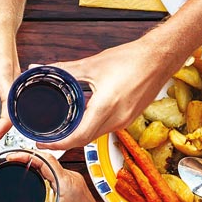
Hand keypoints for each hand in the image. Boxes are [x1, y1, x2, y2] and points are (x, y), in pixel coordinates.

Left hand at [0, 17, 20, 145]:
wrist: (1, 19)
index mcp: (5, 73)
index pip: (10, 108)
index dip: (1, 129)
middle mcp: (14, 80)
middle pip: (14, 114)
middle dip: (0, 132)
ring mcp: (15, 81)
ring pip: (13, 110)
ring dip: (2, 125)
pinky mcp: (11, 81)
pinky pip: (9, 102)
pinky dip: (2, 114)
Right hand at [21, 152, 112, 201]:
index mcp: (66, 184)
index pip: (44, 159)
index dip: (26, 155)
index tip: (12, 156)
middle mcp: (71, 178)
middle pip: (46, 159)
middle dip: (27, 157)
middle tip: (11, 161)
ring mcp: (73, 181)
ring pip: (51, 165)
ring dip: (35, 163)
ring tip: (18, 166)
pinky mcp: (74, 185)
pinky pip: (55, 172)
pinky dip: (42, 171)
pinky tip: (33, 177)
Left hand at [39, 38, 180, 150]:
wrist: (160, 57)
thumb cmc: (132, 59)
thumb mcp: (92, 65)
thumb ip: (64, 70)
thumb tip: (41, 69)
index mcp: (106, 107)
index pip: (78, 137)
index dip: (58, 144)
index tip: (43, 142)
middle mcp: (117, 118)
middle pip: (85, 139)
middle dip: (64, 140)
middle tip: (47, 135)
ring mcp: (125, 120)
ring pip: (95, 134)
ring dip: (79, 131)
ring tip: (61, 124)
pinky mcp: (129, 118)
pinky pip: (105, 127)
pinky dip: (91, 124)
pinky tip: (83, 113)